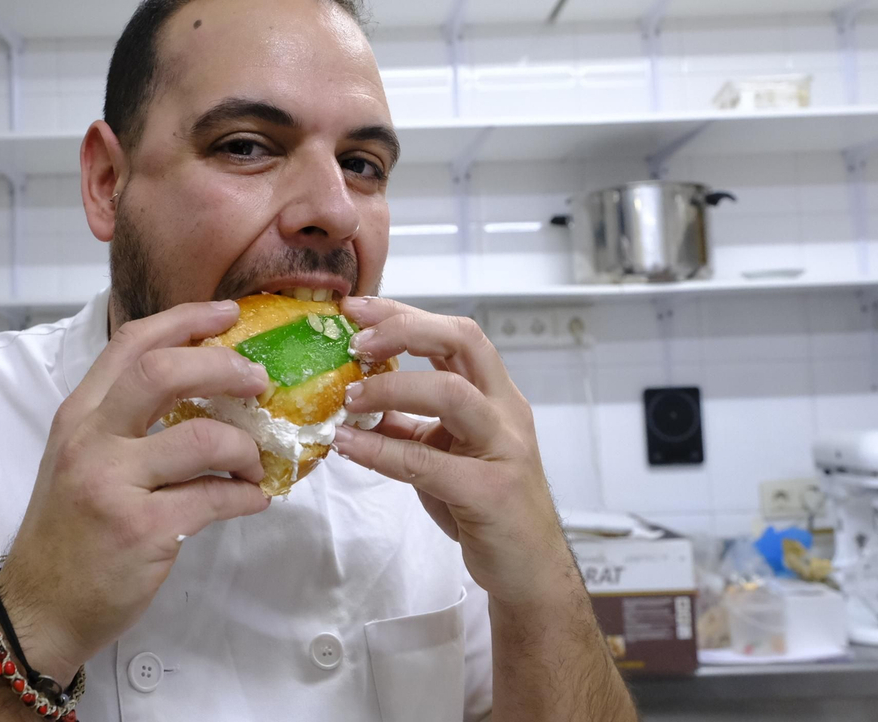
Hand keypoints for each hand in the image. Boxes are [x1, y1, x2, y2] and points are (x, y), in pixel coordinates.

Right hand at [0, 301, 271, 680]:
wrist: (38, 609)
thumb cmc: (67, 535)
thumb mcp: (79, 461)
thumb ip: (122, 422)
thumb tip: (201, 390)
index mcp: (79, 417)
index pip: (131, 344)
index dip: (185, 320)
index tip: (227, 314)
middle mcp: (91, 441)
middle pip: (163, 371)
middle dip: (223, 367)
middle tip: (258, 382)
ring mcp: (113, 485)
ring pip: (201, 438)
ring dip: (245, 447)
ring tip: (256, 463)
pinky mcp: (141, 530)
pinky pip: (214, 497)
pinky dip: (245, 496)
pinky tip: (252, 499)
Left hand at [332, 297, 566, 606]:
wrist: (529, 569)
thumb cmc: (486, 507)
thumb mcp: (445, 453)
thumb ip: (410, 422)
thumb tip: (357, 396)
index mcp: (496, 395)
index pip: (456, 333)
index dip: (405, 314)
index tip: (356, 308)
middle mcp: (505, 412)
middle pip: (464, 341)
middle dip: (405, 330)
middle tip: (354, 340)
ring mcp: (503, 450)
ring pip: (452, 394)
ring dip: (392, 387)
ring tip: (348, 396)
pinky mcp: (489, 493)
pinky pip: (427, 463)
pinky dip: (381, 450)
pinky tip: (348, 445)